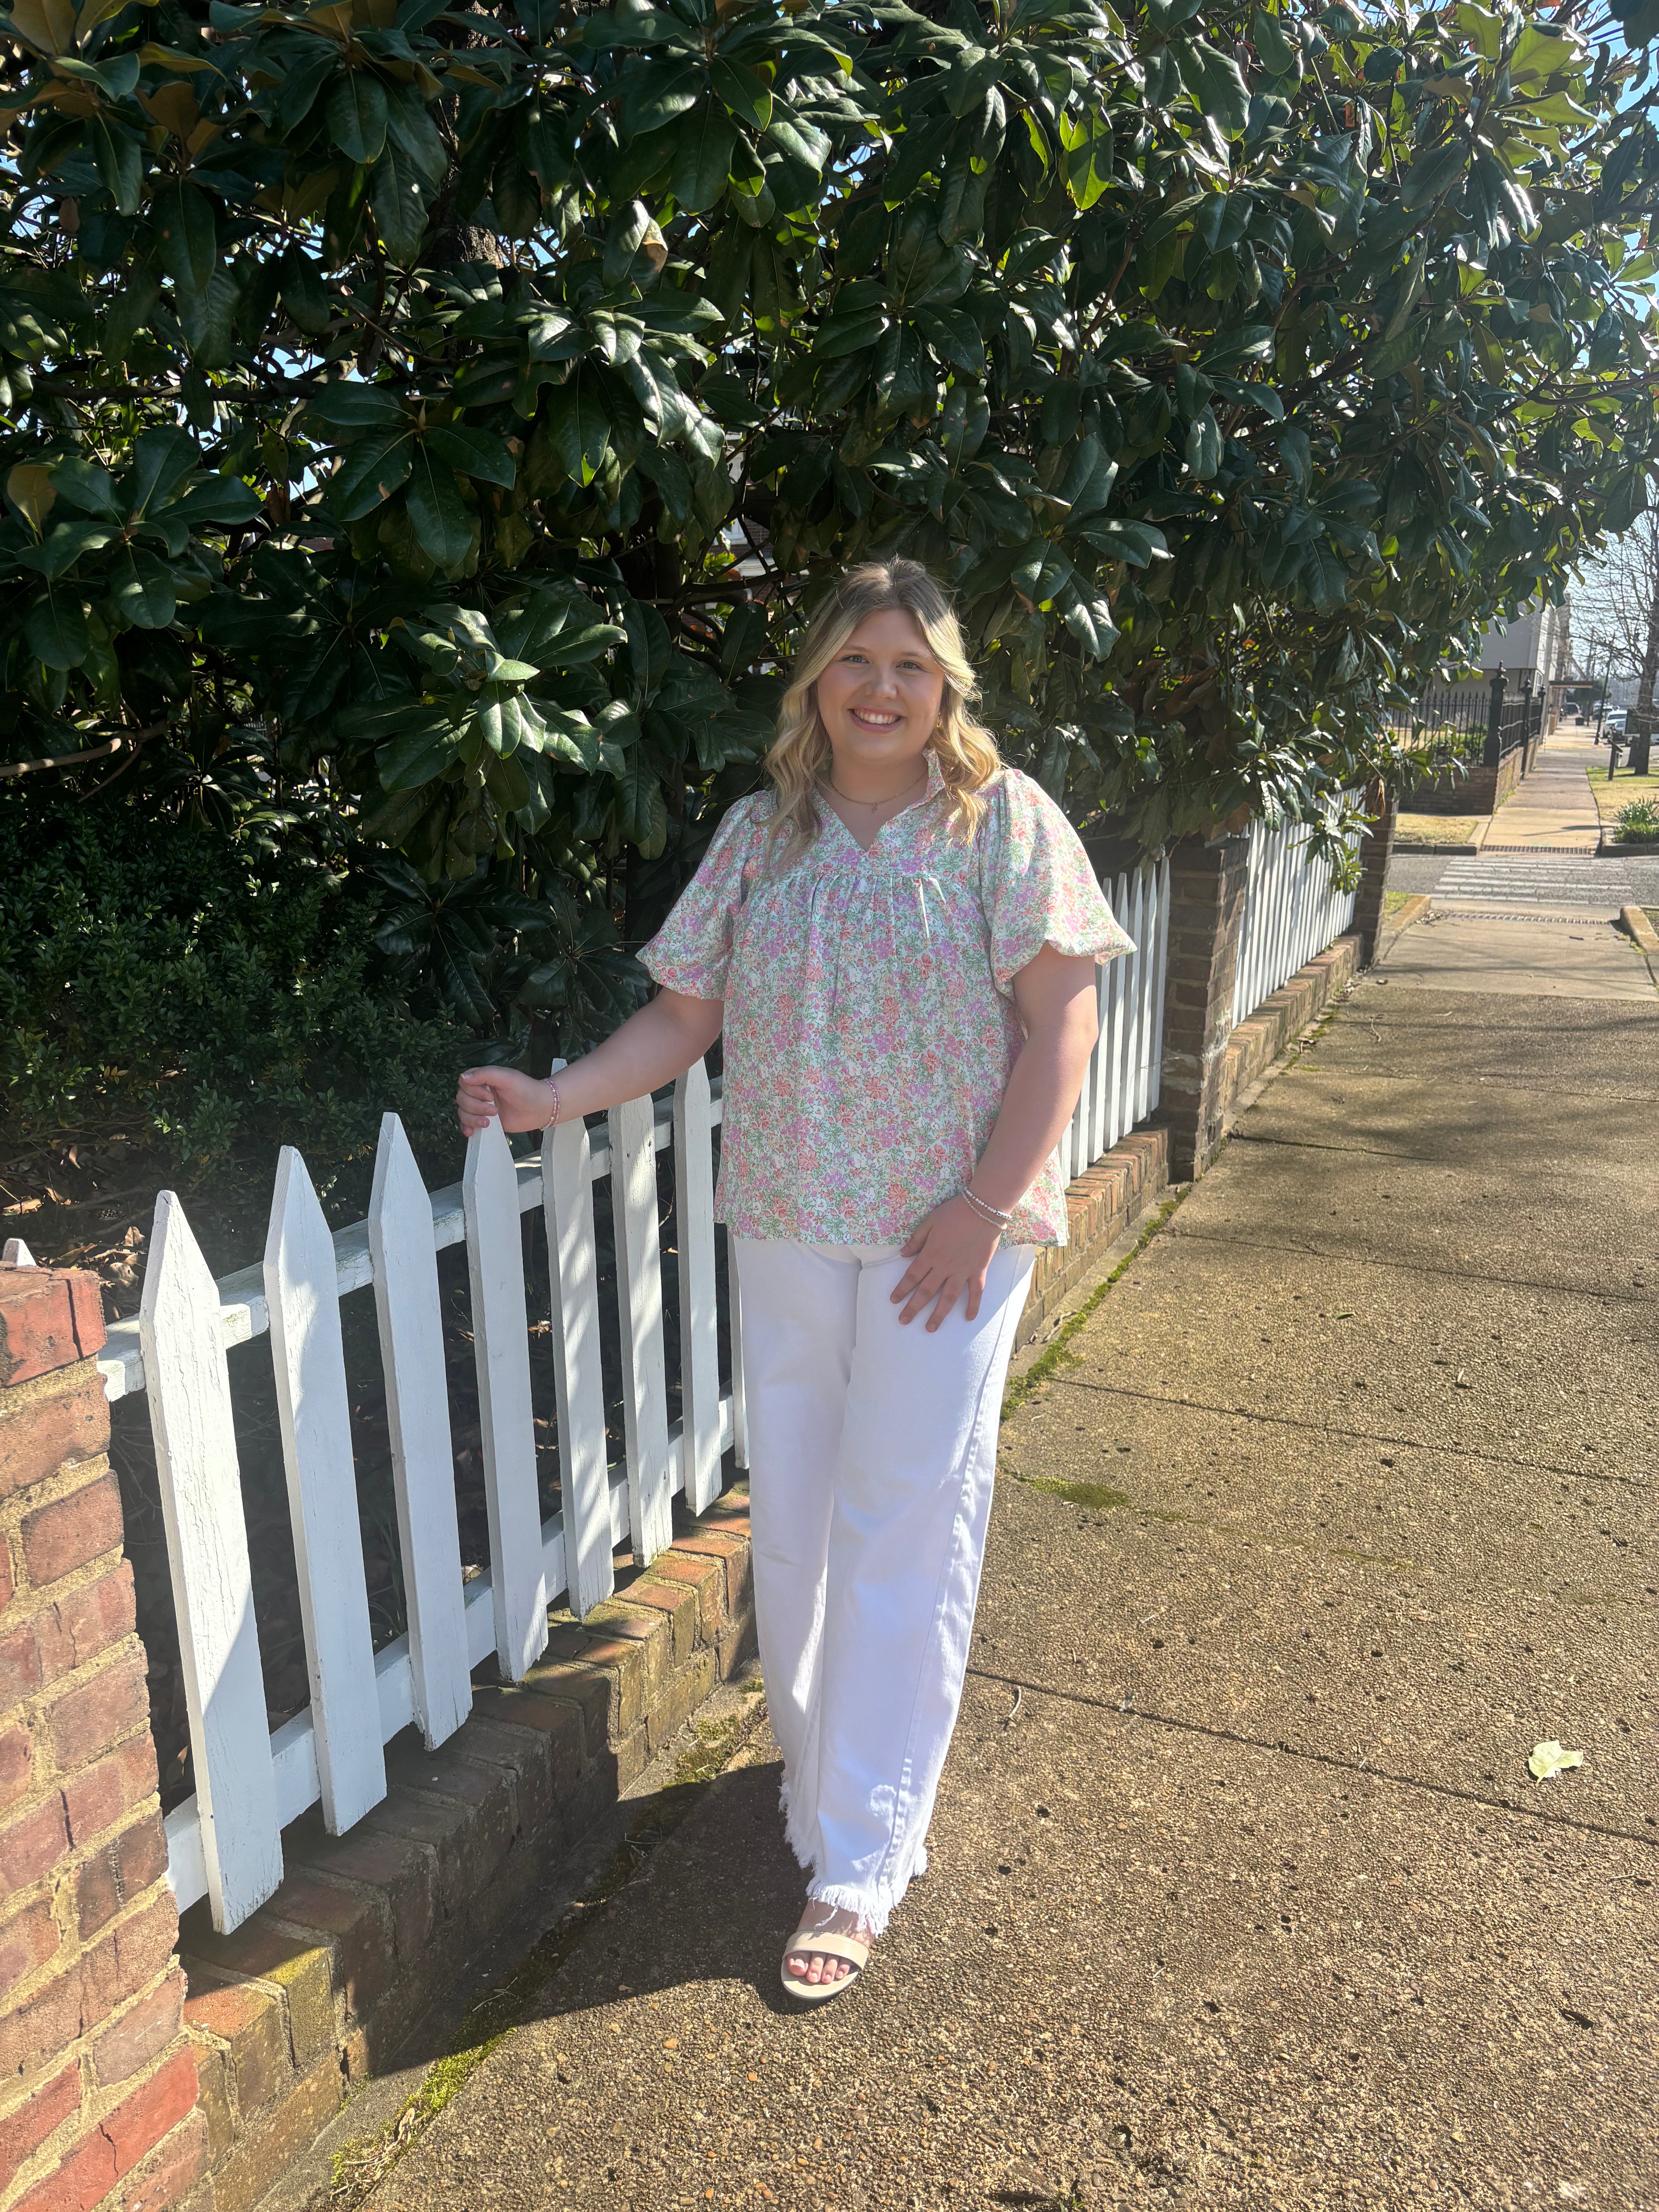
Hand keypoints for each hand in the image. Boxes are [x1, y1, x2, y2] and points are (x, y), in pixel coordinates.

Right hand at [456, 1066, 553, 1137]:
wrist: (541, 1108)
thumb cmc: (527, 1090)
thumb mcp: (507, 1077)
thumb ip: (485, 1074)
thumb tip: (463, 1077)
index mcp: (483, 1079)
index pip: (464, 1083)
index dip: (472, 1091)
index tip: (489, 1096)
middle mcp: (480, 1093)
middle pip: (461, 1099)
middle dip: (475, 1107)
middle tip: (494, 1110)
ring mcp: (481, 1108)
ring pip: (463, 1113)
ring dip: (472, 1119)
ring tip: (489, 1121)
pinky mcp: (485, 1121)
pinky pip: (467, 1125)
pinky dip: (466, 1128)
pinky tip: (471, 1132)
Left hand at [891, 1198, 1002, 1329]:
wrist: (983, 1210)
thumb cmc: (955, 1213)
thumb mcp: (930, 1222)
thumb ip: (916, 1240)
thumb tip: (902, 1254)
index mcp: (930, 1254)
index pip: (912, 1276)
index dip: (901, 1289)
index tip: (893, 1301)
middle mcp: (944, 1267)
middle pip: (926, 1292)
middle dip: (913, 1308)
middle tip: (903, 1321)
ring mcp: (962, 1271)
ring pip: (948, 1298)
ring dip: (938, 1315)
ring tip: (930, 1329)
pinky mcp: (978, 1271)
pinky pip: (976, 1292)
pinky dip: (973, 1306)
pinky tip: (968, 1318)